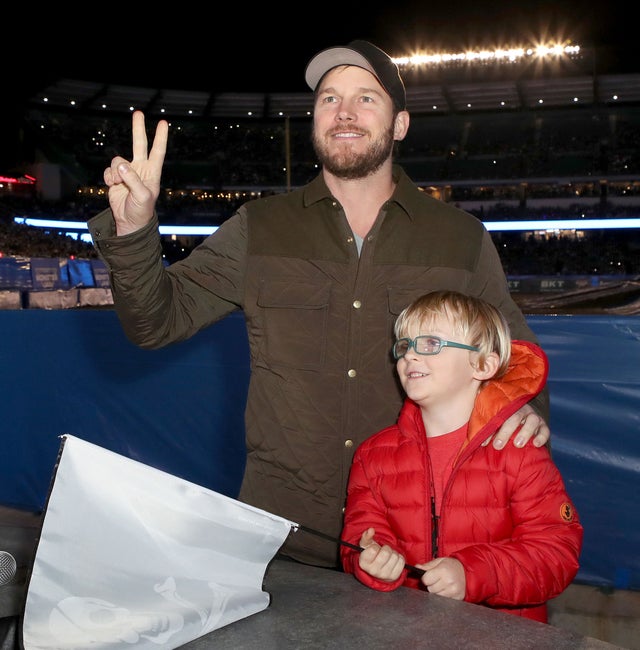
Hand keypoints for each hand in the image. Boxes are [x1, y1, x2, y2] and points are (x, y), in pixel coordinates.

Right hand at [103, 111, 167, 235]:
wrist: (129, 222)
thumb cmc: (141, 211)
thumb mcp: (142, 196)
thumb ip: (133, 179)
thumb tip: (122, 165)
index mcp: (152, 173)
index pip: (157, 151)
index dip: (160, 137)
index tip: (163, 123)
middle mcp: (140, 169)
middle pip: (139, 144)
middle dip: (138, 129)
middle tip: (138, 112)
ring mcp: (127, 173)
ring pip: (117, 160)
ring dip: (115, 171)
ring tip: (118, 184)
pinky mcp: (115, 178)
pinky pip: (108, 170)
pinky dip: (108, 177)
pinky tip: (112, 186)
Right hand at [358, 528, 404, 581]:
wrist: (377, 570)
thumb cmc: (371, 555)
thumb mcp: (366, 546)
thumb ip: (366, 536)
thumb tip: (371, 530)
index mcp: (364, 563)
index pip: (374, 549)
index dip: (375, 546)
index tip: (374, 549)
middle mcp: (374, 571)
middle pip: (386, 552)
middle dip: (386, 548)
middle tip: (383, 551)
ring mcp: (384, 575)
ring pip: (394, 556)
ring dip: (393, 553)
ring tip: (388, 555)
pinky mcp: (394, 576)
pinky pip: (401, 561)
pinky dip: (399, 558)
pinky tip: (393, 559)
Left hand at [417, 556, 464, 599]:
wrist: (467, 572)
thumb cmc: (451, 565)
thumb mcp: (439, 561)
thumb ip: (427, 565)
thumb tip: (417, 567)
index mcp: (443, 570)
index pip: (425, 580)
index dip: (426, 577)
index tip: (430, 575)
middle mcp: (449, 581)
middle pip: (430, 589)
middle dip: (432, 584)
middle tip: (438, 579)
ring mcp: (454, 591)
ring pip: (436, 596)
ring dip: (437, 591)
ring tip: (443, 584)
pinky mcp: (457, 598)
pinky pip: (444, 600)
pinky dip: (443, 596)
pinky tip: (447, 590)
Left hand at [483, 403, 549, 449]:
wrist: (519, 414)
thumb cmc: (499, 419)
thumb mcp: (490, 414)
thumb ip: (484, 412)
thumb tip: (477, 408)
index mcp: (506, 406)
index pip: (498, 414)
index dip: (490, 428)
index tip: (484, 443)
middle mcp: (520, 409)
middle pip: (514, 417)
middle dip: (505, 432)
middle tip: (497, 445)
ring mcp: (533, 416)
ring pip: (532, 420)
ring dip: (525, 432)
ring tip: (518, 445)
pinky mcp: (543, 425)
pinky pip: (545, 430)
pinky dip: (542, 436)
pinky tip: (536, 444)